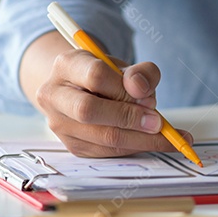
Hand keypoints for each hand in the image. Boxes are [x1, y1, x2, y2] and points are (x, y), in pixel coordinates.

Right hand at [35, 50, 191, 156]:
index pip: (95, 76)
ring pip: (100, 137)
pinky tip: (150, 142)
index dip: (125, 90)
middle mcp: (54, 94)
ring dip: (138, 139)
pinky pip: (106, 151)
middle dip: (128, 118)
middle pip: (88, 110)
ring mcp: (59, 123)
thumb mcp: (125, 66)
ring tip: (164, 136)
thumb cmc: (106, 77)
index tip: (150, 100)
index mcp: (66, 65)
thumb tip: (142, 91)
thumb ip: (141, 73)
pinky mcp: (71, 145)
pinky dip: (133, 147)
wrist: (81, 90)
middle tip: (157, 123)